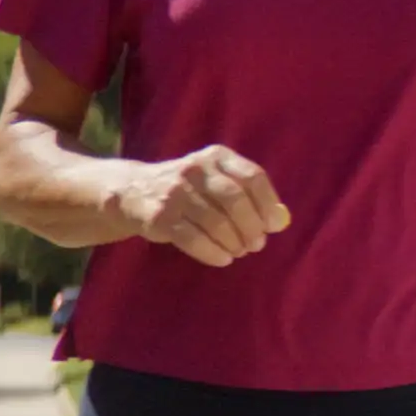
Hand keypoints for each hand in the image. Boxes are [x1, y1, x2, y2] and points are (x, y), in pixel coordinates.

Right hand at [123, 147, 292, 267]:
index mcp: (216, 156)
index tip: (274, 226)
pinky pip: (193, 239)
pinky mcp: (160, 216)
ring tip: (238, 252)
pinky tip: (222, 259)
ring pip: (216, 222)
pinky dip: (213, 253)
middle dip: (251, 227)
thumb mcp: (216, 180)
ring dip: (233, 243)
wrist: (134, 192)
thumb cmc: (188, 189)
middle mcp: (196, 169)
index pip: (252, 177)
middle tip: (256, 245)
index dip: (268, 204)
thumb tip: (282, 220)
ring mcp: (176, 192)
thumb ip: (249, 195)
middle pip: (235, 200)